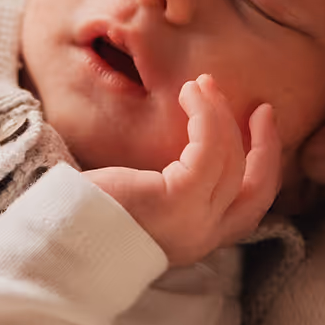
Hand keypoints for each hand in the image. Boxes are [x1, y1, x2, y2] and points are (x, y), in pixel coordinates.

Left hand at [84, 74, 278, 265]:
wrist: (58, 236)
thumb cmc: (85, 213)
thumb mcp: (140, 201)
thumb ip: (167, 189)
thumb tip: (178, 155)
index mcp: (193, 238)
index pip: (248, 209)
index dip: (261, 169)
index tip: (257, 133)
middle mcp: (202, 236)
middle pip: (257, 189)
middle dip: (266, 147)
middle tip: (263, 109)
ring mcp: (195, 221)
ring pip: (232, 162)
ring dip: (221, 117)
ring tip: (202, 86)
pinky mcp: (179, 199)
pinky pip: (210, 150)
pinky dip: (207, 117)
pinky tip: (190, 94)